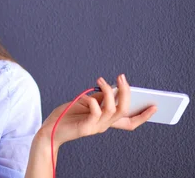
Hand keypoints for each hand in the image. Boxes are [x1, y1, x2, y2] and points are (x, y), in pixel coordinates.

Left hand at [40, 74, 157, 147]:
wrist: (50, 128)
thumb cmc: (67, 115)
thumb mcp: (85, 103)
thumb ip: (98, 98)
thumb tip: (110, 88)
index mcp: (106, 121)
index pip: (130, 122)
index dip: (144, 116)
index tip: (155, 106)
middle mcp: (104, 125)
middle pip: (124, 111)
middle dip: (126, 93)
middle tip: (121, 77)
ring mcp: (96, 127)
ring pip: (112, 110)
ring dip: (109, 92)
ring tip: (100, 80)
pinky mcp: (86, 127)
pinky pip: (96, 113)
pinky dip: (94, 102)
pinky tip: (87, 96)